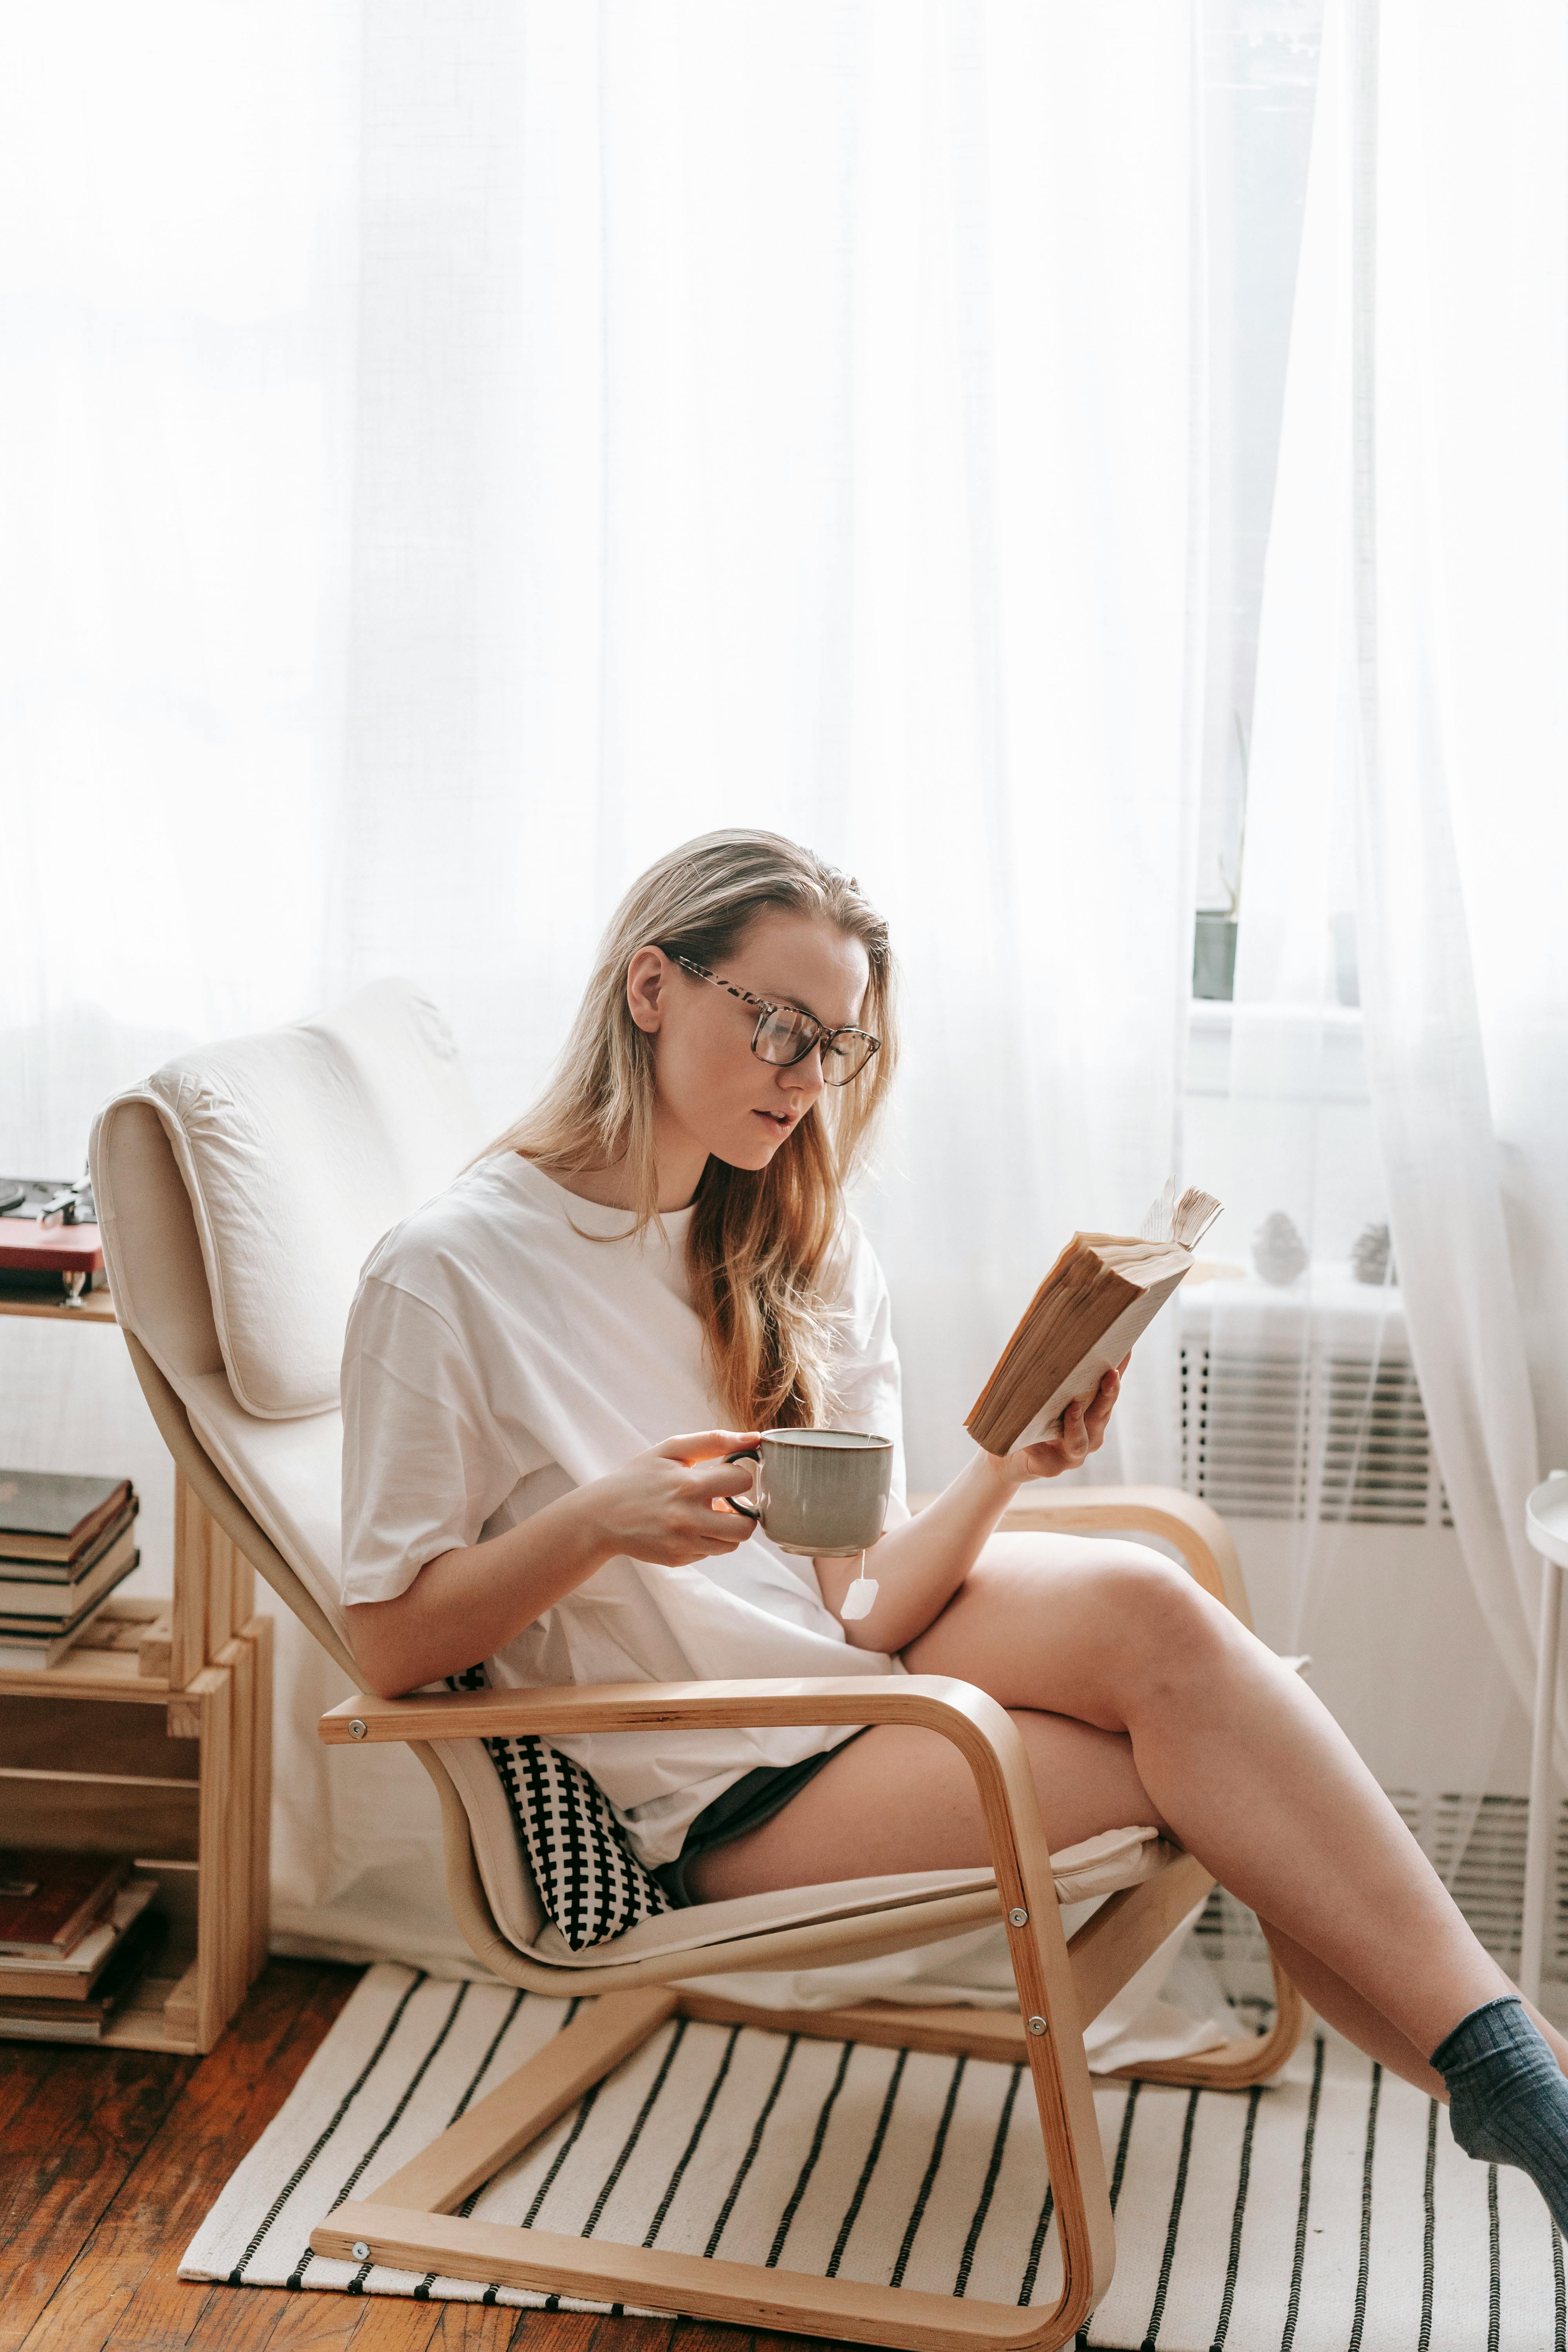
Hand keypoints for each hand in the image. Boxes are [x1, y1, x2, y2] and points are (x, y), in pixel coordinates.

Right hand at [589, 1431, 761, 1566]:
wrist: (602, 1515)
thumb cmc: (639, 1477)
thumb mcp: (671, 1450)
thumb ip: (714, 1441)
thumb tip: (755, 1438)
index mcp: (689, 1485)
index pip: (743, 1481)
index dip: (740, 1476)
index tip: (728, 1475)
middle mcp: (688, 1518)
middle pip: (746, 1525)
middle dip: (744, 1512)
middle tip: (729, 1502)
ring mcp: (683, 1543)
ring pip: (732, 1543)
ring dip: (728, 1529)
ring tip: (710, 1514)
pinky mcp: (677, 1558)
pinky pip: (710, 1552)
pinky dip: (707, 1540)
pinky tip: (690, 1527)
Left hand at [994, 1356, 1129, 1485]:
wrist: (1011, 1455)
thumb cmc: (1033, 1418)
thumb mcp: (1046, 1395)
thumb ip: (1056, 1376)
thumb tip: (1062, 1338)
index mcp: (1093, 1414)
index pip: (1108, 1389)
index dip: (1119, 1369)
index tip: (1126, 1347)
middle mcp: (1090, 1434)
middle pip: (1101, 1413)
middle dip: (1108, 1393)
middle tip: (1111, 1372)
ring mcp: (1074, 1453)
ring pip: (1081, 1440)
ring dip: (1078, 1422)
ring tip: (1074, 1406)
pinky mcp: (1052, 1467)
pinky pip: (1050, 1454)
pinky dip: (1046, 1441)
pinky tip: (1042, 1432)